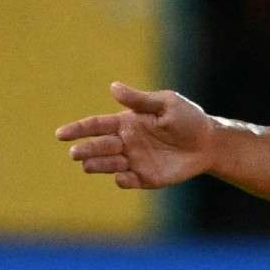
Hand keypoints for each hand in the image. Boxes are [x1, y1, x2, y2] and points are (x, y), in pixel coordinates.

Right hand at [55, 82, 215, 188]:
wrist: (209, 143)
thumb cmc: (187, 118)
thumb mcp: (166, 104)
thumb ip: (140, 100)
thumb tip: (113, 87)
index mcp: (127, 123)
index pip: (96, 126)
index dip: (78, 129)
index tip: (60, 134)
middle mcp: (126, 143)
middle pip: (98, 147)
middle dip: (85, 150)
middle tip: (75, 153)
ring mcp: (134, 161)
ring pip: (107, 165)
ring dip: (98, 165)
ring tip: (88, 164)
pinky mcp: (146, 178)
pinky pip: (128, 182)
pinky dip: (122, 180)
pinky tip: (123, 176)